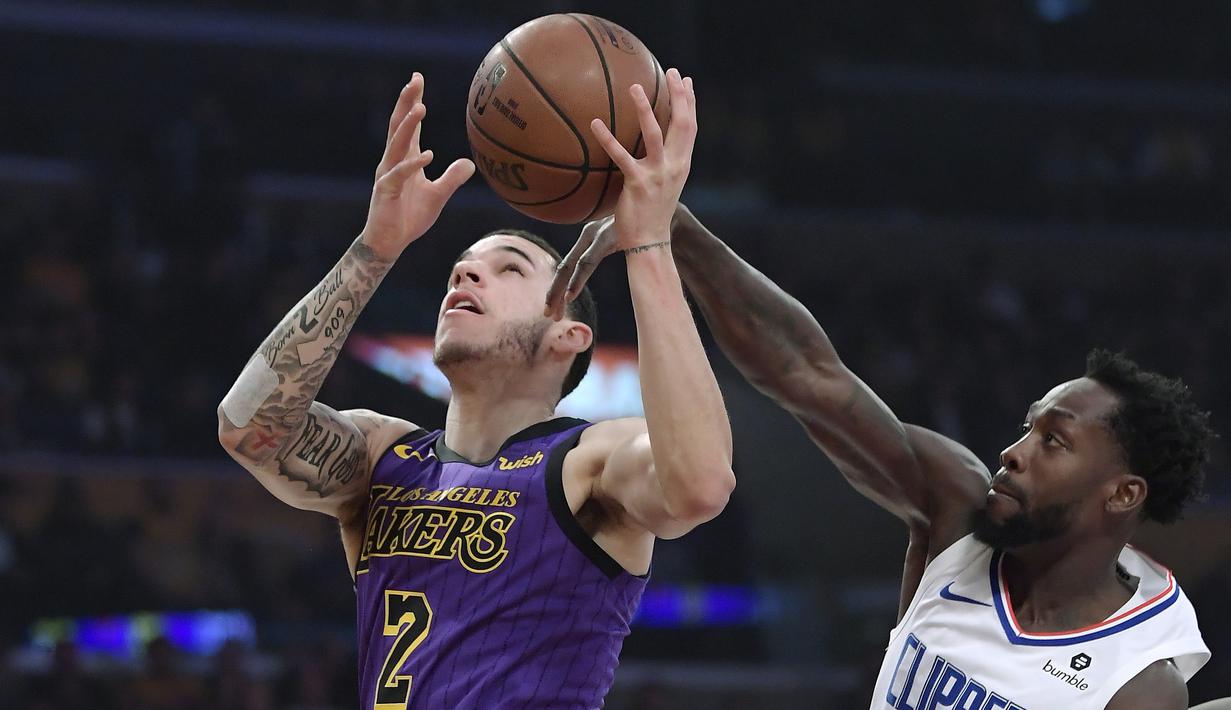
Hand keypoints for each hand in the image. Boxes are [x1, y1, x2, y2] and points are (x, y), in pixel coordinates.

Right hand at [361, 73, 475, 260]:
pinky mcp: (386, 191)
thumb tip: (470, 163)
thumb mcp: (438, 196)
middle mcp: (393, 162)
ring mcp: (388, 175)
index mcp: (405, 159)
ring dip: (408, 126)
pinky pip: (400, 174)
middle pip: (398, 126)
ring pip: (396, 145)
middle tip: (414, 80)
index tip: (417, 78)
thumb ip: (452, 179)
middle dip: (406, 102)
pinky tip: (427, 154)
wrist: (390, 242)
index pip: (408, 125)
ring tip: (420, 107)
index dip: (412, 101)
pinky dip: (413, 164)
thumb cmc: (409, 217)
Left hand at [595, 68, 696, 248]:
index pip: (690, 128)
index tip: (687, 80)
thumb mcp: (664, 185)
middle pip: (682, 124)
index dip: (690, 103)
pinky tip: (595, 123)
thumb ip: (662, 164)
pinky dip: (607, 139)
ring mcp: (658, 174)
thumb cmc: (652, 214)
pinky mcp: (638, 183)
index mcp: (682, 165)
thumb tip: (650, 147)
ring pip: (655, 134)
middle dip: (679, 96)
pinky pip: (621, 156)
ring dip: (645, 109)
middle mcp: (675, 166)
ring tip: (635, 87)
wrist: (650, 242)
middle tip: (671, 72)